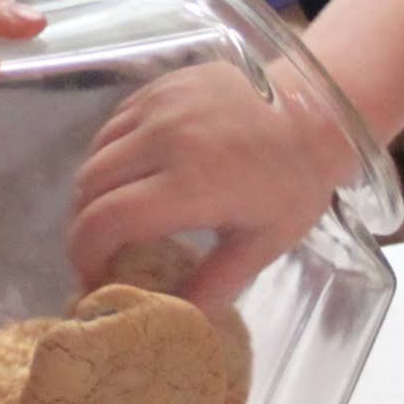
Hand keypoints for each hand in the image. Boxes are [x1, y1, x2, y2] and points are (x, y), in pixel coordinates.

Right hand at [66, 60, 354, 308]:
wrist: (318, 110)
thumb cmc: (295, 181)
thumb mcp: (265, 243)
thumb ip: (217, 283)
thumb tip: (180, 319)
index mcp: (191, 183)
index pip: (106, 219)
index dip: (84, 252)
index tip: (92, 274)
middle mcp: (166, 138)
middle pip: (90, 185)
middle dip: (85, 224)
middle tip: (101, 249)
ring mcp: (162, 105)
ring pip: (97, 151)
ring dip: (96, 187)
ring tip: (115, 212)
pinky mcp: (163, 84)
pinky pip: (116, 122)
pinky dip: (112, 152)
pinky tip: (134, 172)